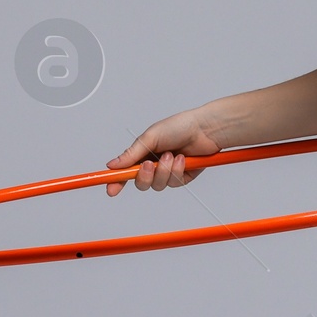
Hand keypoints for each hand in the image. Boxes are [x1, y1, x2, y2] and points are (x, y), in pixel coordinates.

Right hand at [104, 110, 223, 194]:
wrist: (204, 129)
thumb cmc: (179, 126)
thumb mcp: (150, 138)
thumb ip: (131, 154)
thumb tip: (112, 165)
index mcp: (143, 153)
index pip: (126, 172)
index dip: (117, 182)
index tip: (111, 189)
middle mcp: (154, 164)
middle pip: (141, 184)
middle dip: (145, 176)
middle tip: (150, 164)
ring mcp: (168, 172)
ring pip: (158, 185)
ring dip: (164, 171)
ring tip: (172, 155)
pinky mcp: (182, 177)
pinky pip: (174, 183)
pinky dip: (177, 171)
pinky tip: (183, 159)